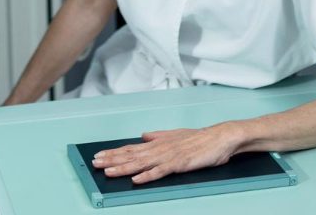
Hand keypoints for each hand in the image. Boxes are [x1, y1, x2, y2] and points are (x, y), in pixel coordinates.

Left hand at [91, 125, 243, 184]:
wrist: (220, 137)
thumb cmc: (200, 138)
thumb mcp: (175, 135)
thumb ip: (158, 136)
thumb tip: (144, 136)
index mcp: (158, 143)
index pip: (131, 148)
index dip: (114, 152)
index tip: (99, 155)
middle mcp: (160, 148)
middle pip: (131, 155)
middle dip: (111, 160)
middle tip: (94, 163)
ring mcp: (169, 156)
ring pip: (141, 163)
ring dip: (123, 168)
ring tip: (108, 172)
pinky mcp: (179, 164)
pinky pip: (161, 171)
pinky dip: (147, 176)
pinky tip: (136, 179)